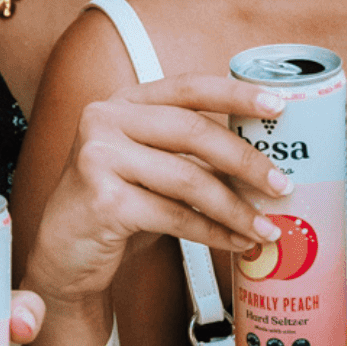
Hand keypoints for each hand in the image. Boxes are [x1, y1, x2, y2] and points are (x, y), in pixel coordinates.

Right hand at [24, 75, 292, 314]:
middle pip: (193, 130)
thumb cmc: (116, 209)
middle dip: (245, 160)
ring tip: (266, 228)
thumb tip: (262, 161)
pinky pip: (175, 215)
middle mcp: (105, 120)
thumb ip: (188, 153)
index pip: (187, 87)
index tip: (278, 106)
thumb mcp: (149, 168)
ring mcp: (98, 157)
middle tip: (282, 185)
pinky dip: (213, 232)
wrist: (64, 257)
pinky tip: (234, 243)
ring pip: (188, 178)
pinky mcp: (102, 200)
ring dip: (235, 207)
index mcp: (122, 102)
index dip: (235, 93)